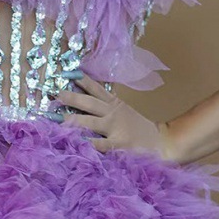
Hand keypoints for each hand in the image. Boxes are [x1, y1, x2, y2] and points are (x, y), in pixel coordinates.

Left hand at [55, 71, 177, 159]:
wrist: (163, 142)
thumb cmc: (140, 129)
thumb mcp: (124, 112)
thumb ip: (107, 107)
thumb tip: (82, 101)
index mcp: (114, 104)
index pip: (95, 89)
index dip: (81, 81)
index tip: (65, 73)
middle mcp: (112, 114)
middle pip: (88, 103)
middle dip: (71, 98)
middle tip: (55, 94)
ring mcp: (114, 129)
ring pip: (89, 122)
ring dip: (72, 120)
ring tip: (57, 118)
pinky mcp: (117, 145)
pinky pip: (97, 144)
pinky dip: (85, 143)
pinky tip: (73, 143)